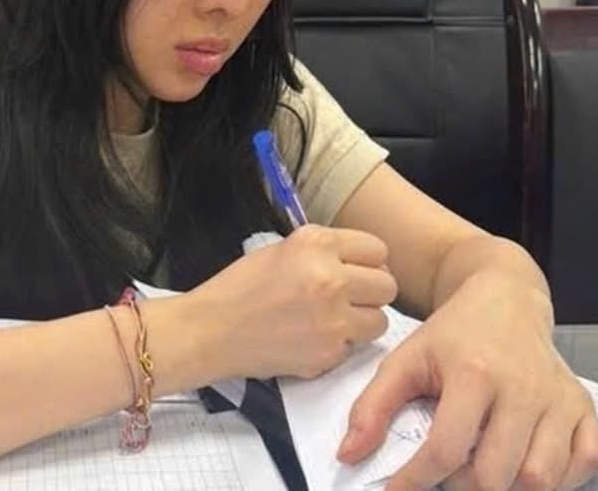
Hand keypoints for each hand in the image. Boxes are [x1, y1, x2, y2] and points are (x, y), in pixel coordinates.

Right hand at [188, 225, 397, 380]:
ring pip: (380, 320)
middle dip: (371, 292)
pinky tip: (313, 339)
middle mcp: (330, 278)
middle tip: (348, 298)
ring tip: (333, 320)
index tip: (354, 270)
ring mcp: (333, 319)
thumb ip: (324, 251)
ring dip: (362, 321)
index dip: (367, 261)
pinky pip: (355, 347)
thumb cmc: (239, 288)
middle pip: (387, 285)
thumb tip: (363, 264)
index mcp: (316, 244)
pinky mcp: (329, 353)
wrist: (210, 330)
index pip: (377, 249)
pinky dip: (340, 345)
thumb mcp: (282, 250)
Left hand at [338, 271, 597, 489]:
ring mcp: (558, 398)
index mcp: (473, 372)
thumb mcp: (406, 358)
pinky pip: (586, 461)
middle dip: (463, 488)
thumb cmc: (454, 334)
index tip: (397, 490)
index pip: (447, 448)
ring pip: (541, 478)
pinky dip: (561, 480)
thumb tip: (349, 454)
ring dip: (509, 490)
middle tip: (444, 476)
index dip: (417, 480)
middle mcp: (522, 387)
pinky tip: (527, 467)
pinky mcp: (583, 406)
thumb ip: (373, 406)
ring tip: (481, 473)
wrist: (506, 298)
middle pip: (497, 474)